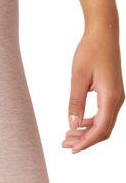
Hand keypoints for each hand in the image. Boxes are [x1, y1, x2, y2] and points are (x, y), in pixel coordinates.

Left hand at [63, 25, 124, 153]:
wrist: (103, 34)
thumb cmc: (90, 51)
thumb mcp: (78, 77)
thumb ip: (75, 102)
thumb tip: (72, 125)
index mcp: (110, 97)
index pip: (100, 129)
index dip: (86, 142)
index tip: (71, 149)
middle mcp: (117, 99)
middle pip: (104, 130)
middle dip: (85, 140)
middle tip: (65, 144)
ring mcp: (116, 97)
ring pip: (104, 123)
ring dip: (87, 132)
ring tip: (68, 136)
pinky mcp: (112, 93)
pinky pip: (103, 114)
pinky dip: (90, 123)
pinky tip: (77, 124)